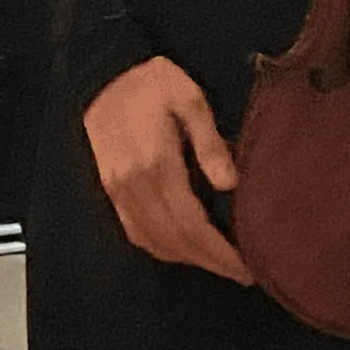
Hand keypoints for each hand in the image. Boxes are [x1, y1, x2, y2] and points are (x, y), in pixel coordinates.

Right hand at [82, 57, 251, 280]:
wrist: (103, 75)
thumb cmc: (151, 83)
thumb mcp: (190, 99)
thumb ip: (209, 143)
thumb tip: (230, 183)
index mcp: (156, 164)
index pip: (192, 225)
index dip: (219, 252)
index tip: (246, 267)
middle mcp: (134, 185)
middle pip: (175, 241)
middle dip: (210, 262)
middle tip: (241, 273)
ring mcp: (118, 191)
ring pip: (154, 242)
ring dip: (188, 259)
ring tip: (218, 263)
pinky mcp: (110, 191)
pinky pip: (136, 232)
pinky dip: (162, 249)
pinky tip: (183, 249)